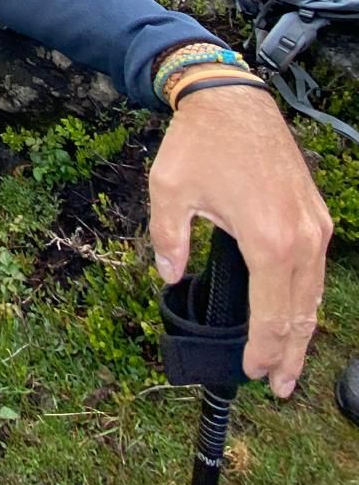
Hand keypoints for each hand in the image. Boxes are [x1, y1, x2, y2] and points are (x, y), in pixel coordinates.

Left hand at [148, 84, 331, 397]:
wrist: (233, 97)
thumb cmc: (200, 141)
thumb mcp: (169, 190)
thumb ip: (168, 239)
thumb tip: (169, 275)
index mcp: (268, 241)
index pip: (271, 314)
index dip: (262, 349)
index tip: (251, 373)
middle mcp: (301, 238)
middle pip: (301, 313)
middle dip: (288, 354)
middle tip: (276, 386)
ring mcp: (314, 225)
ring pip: (314, 293)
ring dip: (302, 331)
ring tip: (289, 363)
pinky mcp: (316, 213)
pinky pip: (316, 269)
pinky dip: (307, 298)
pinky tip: (297, 313)